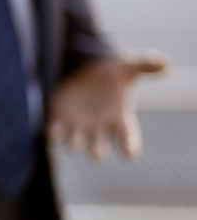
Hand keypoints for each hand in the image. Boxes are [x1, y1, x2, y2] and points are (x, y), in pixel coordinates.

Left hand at [47, 50, 167, 161]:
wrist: (83, 69)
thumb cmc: (109, 75)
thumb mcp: (126, 67)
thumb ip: (145, 65)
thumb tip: (166, 64)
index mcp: (118, 119)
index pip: (127, 137)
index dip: (128, 146)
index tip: (129, 154)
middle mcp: (98, 127)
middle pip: (99, 146)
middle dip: (97, 151)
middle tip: (96, 155)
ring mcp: (78, 126)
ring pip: (75, 142)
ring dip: (74, 143)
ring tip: (75, 144)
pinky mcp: (59, 119)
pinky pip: (55, 131)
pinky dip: (54, 133)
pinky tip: (52, 133)